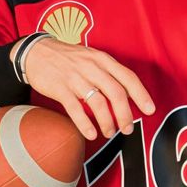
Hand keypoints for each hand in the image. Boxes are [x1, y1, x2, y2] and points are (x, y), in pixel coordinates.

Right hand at [12, 36, 154, 140]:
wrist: (36, 52)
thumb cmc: (69, 59)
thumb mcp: (92, 58)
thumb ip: (109, 74)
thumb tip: (128, 96)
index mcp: (103, 59)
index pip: (128, 77)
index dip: (141, 95)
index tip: (150, 110)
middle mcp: (92, 67)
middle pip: (116, 93)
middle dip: (125, 115)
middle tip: (127, 129)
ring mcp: (75, 77)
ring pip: (98, 103)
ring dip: (107, 122)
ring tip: (109, 132)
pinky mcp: (60, 88)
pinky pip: (75, 109)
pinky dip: (84, 124)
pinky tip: (91, 134)